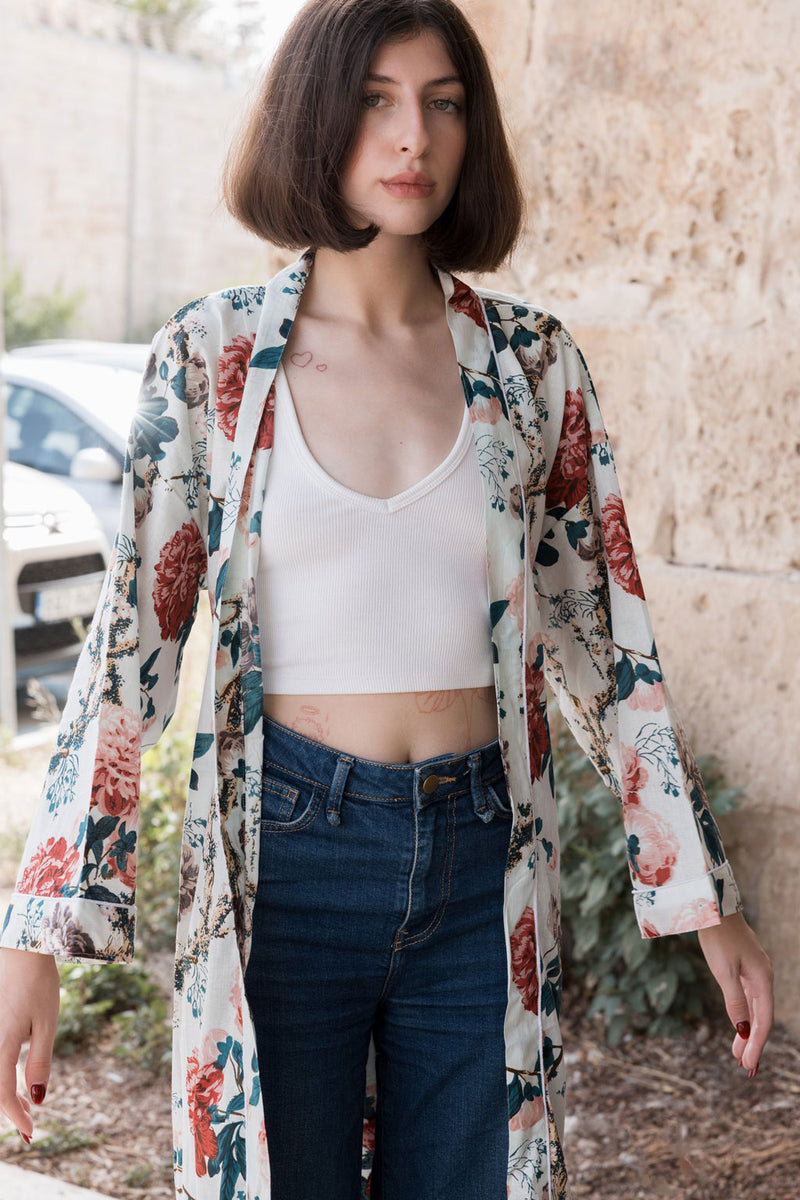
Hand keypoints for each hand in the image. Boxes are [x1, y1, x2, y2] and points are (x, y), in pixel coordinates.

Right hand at [0, 947, 59, 1141]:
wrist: (21, 951)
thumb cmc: (37, 984)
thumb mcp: (46, 1024)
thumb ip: (39, 1061)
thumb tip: (38, 1098)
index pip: (2, 1095)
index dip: (15, 1117)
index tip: (30, 1132)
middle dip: (10, 1109)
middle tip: (29, 1122)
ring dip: (7, 1092)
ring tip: (29, 1102)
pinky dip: (4, 1074)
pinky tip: (19, 1078)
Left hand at [697, 911, 772, 1076]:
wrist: (714, 907)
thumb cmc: (719, 937)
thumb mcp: (724, 971)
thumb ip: (735, 1001)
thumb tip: (743, 1030)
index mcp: (763, 979)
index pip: (763, 1020)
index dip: (757, 1044)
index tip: (748, 1065)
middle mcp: (762, 977)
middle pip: (761, 1017)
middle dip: (753, 1042)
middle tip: (744, 1066)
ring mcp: (754, 972)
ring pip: (754, 1008)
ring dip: (748, 1031)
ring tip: (738, 1053)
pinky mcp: (744, 967)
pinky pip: (748, 998)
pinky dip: (744, 1014)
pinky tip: (739, 1025)